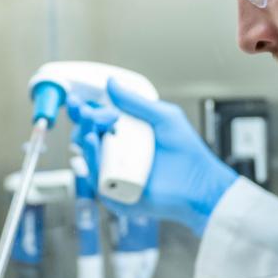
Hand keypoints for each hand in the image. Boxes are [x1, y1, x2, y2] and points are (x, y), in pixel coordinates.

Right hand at [67, 78, 237, 234]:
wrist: (200, 184)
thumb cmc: (188, 153)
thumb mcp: (163, 118)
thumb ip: (136, 101)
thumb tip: (111, 83)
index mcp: (127, 136)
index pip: (99, 121)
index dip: (86, 111)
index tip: (78, 102)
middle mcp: (118, 155)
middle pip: (89, 137)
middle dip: (85, 123)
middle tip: (88, 113)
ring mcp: (115, 174)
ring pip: (90, 156)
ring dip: (86, 139)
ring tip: (91, 130)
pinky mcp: (116, 194)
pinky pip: (97, 178)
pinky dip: (93, 161)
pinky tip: (94, 145)